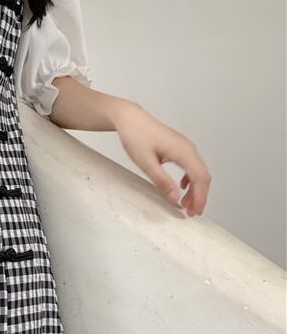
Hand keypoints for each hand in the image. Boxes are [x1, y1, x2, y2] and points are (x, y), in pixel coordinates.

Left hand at [113, 102, 210, 216]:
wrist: (129, 119)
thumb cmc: (136, 136)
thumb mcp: (146, 163)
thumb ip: (162, 181)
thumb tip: (175, 199)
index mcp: (184, 151)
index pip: (201, 178)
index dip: (200, 198)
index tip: (195, 213)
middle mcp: (188, 148)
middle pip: (203, 176)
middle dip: (199, 196)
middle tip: (191, 213)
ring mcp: (184, 147)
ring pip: (197, 171)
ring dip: (194, 189)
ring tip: (185, 204)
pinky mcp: (178, 147)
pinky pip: (190, 166)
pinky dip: (189, 179)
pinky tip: (181, 187)